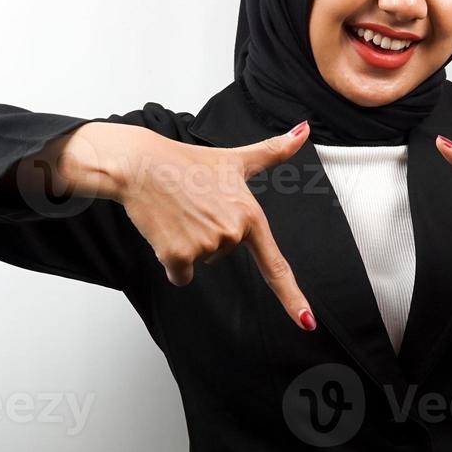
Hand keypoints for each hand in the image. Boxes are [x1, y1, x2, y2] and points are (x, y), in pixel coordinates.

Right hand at [48, 120, 318, 331]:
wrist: (142, 165)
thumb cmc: (188, 163)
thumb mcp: (236, 158)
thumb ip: (274, 150)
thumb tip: (304, 129)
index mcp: (250, 216)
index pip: (276, 266)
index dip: (293, 298)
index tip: (308, 323)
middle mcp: (231, 234)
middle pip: (225, 256)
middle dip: (209, 236)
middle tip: (196, 208)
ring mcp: (205, 247)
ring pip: (202, 264)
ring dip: (189, 245)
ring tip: (180, 214)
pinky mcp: (178, 257)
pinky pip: (180, 276)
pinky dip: (171, 259)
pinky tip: (166, 230)